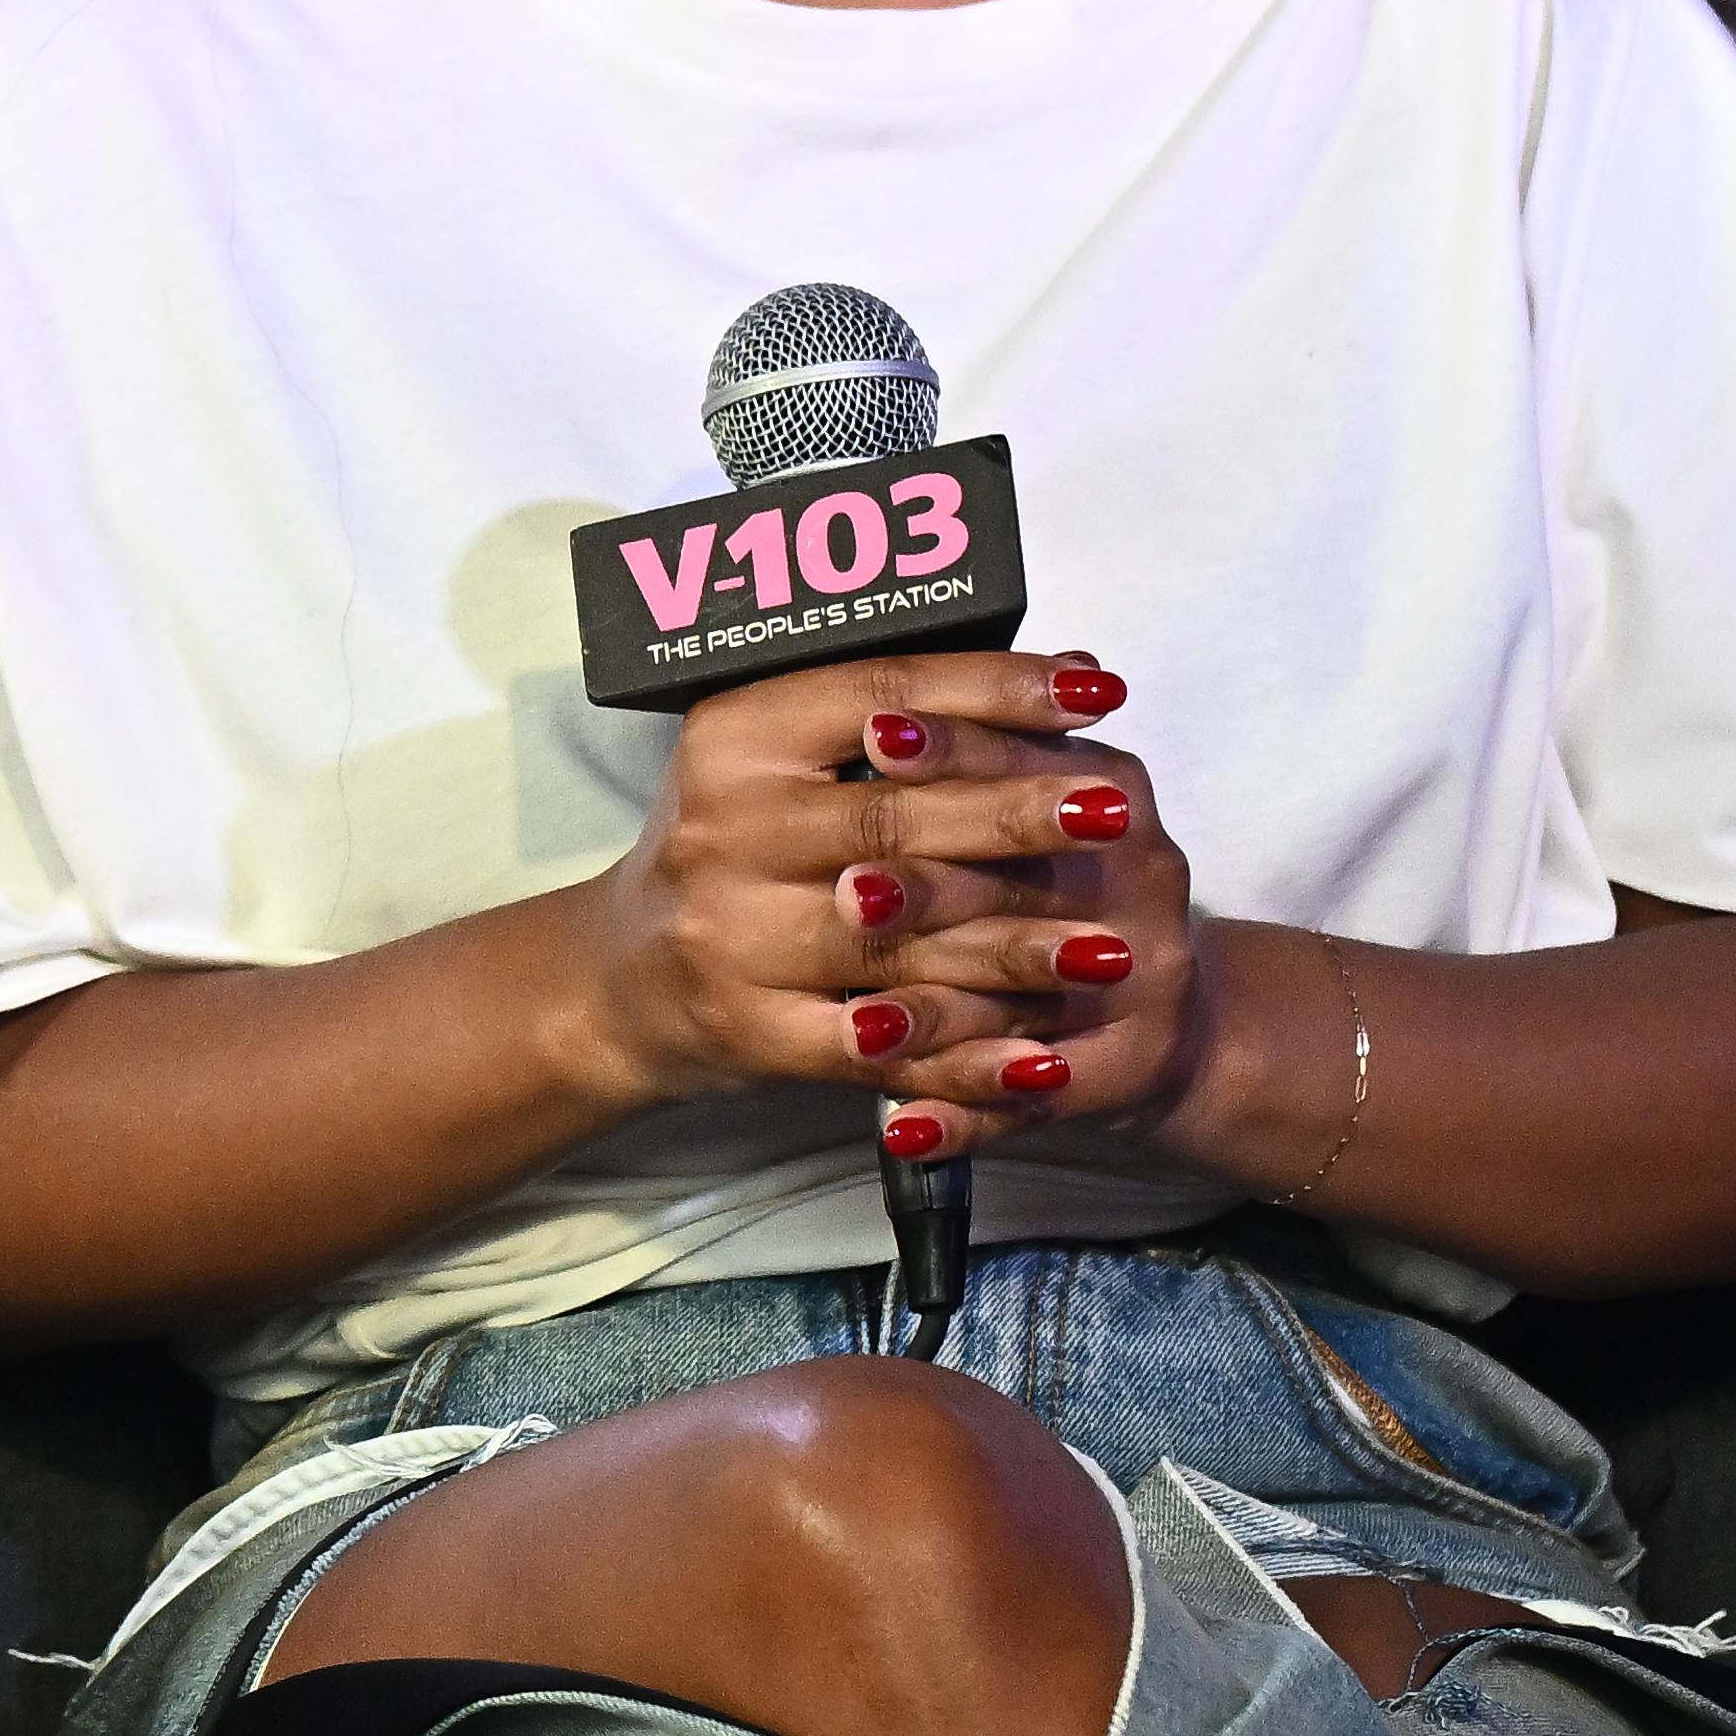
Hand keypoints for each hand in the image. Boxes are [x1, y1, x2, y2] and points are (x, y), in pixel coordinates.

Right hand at [578, 648, 1208, 1151]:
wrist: (620, 982)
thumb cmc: (736, 849)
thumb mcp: (780, 759)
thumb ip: (905, 720)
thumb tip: (1072, 675)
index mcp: (738, 735)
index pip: (884, 692)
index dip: (998, 691)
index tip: (1096, 692)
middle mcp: (725, 828)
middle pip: (896, 819)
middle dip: (1019, 816)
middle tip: (1116, 811)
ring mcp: (731, 938)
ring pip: (896, 942)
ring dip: (1014, 950)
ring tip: (1111, 949)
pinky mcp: (750, 1032)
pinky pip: (874, 1051)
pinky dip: (963, 1059)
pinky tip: (1041, 1059)